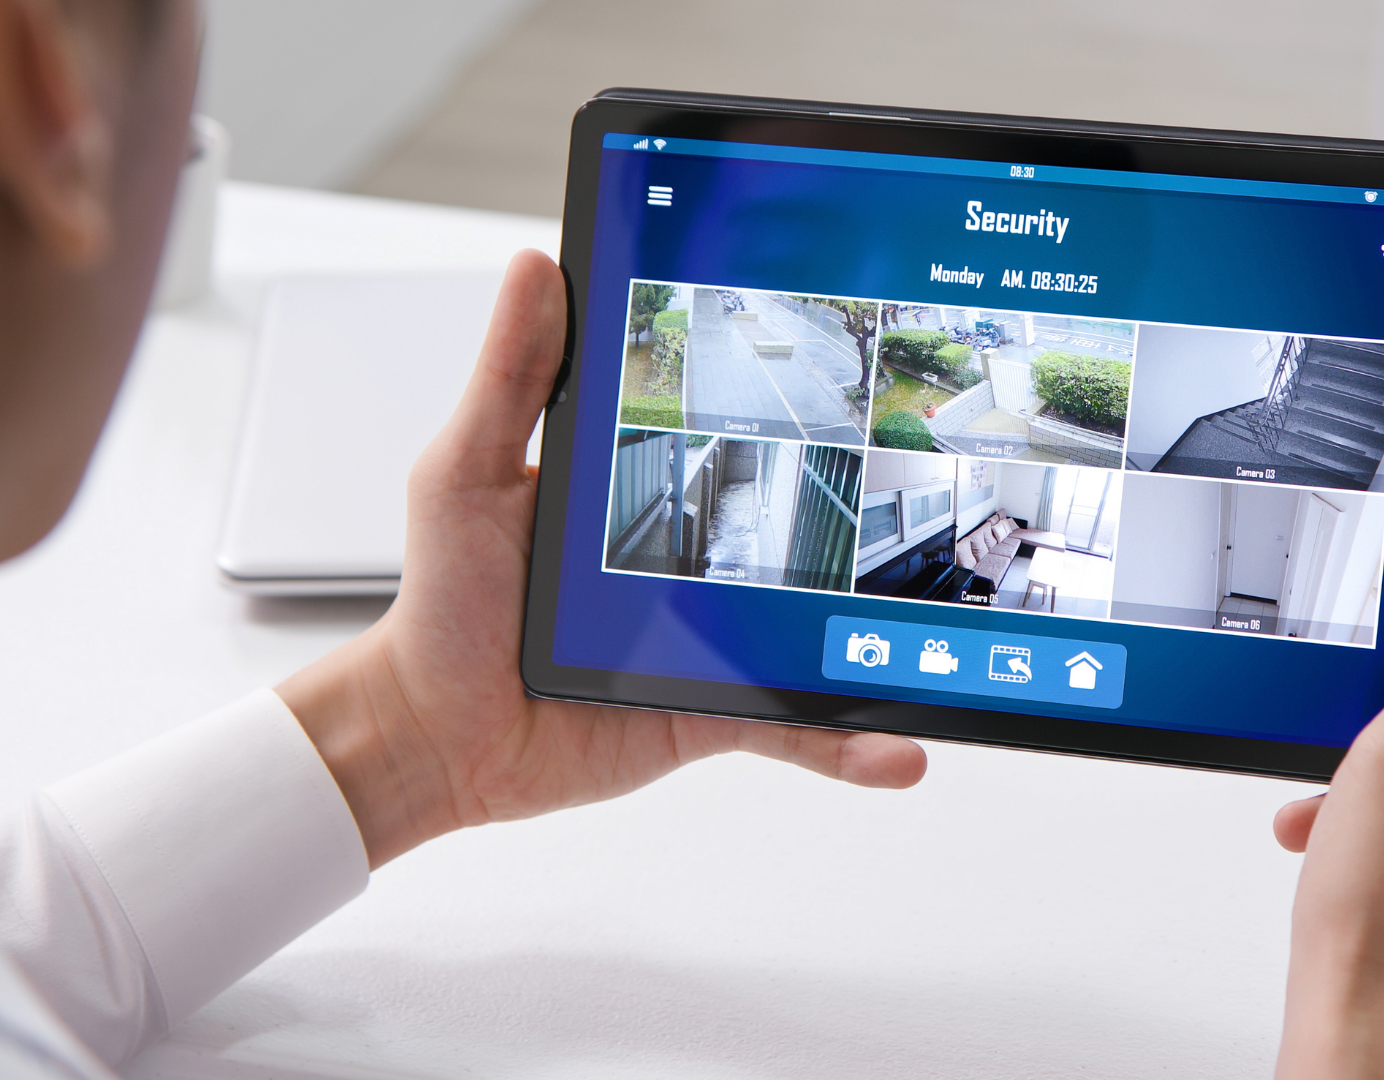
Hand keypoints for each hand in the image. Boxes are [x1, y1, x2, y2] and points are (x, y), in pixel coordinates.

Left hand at [279, 251, 926, 866]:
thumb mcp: (468, 473)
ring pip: (820, 630)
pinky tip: (898, 752)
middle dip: (874, 513)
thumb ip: (512, 380)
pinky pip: (794, 725)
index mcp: (645, 479)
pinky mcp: (712, 707)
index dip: (795, 387)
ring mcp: (712, 633)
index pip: (734, 420)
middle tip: (948, 484)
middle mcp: (694, 552)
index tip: (859, 348)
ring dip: (885, 642)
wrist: (435, 734)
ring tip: (945, 639)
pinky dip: (847, 744)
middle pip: (804, 525)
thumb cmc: (443, 601)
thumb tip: (538, 266)